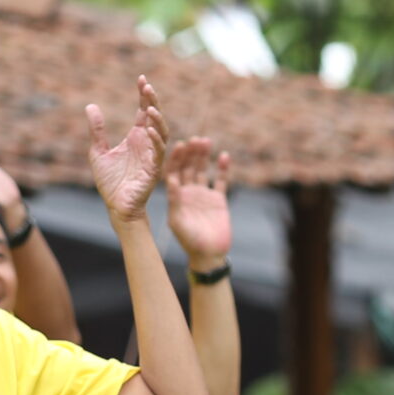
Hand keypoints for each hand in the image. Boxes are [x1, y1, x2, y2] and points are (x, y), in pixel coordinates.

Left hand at [86, 76, 168, 223]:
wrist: (116, 205)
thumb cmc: (110, 181)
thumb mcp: (98, 152)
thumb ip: (97, 130)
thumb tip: (91, 106)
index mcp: (136, 137)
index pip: (143, 111)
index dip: (144, 95)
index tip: (142, 79)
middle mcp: (147, 143)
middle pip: (155, 117)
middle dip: (153, 101)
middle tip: (147, 86)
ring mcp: (153, 155)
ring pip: (162, 132)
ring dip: (157, 119)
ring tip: (149, 107)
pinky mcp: (154, 168)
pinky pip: (159, 151)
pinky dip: (156, 139)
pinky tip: (148, 129)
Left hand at [164, 136, 233, 265]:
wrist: (209, 254)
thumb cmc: (189, 241)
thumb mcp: (178, 221)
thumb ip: (175, 201)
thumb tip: (170, 180)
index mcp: (175, 197)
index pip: (173, 173)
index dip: (176, 159)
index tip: (178, 145)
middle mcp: (188, 193)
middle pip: (188, 168)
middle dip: (190, 154)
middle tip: (194, 139)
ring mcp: (203, 195)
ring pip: (203, 171)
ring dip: (204, 157)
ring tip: (206, 141)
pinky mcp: (218, 200)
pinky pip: (221, 181)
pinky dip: (223, 169)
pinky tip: (223, 156)